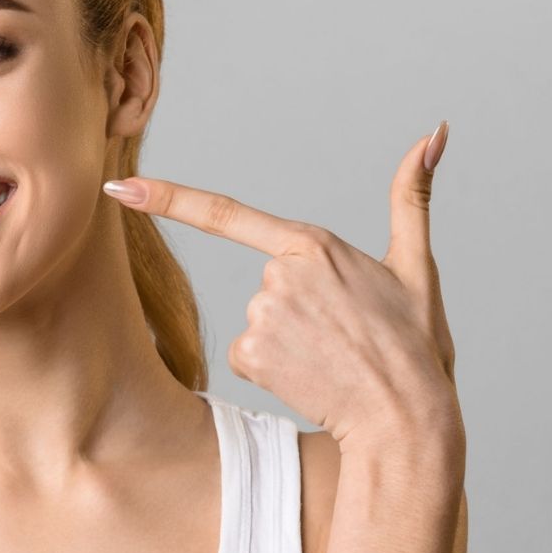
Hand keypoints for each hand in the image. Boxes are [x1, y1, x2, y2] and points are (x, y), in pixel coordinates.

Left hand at [103, 124, 457, 446]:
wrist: (407, 419)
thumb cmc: (414, 347)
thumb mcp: (418, 268)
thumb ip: (413, 198)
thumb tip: (433, 133)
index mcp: (313, 245)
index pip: (225, 213)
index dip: (166, 197)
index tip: (118, 186)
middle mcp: (278, 274)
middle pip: (267, 286)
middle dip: (299, 309)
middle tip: (344, 336)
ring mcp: (261, 314)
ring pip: (258, 322)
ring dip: (290, 342)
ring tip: (332, 358)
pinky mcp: (249, 353)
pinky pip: (247, 355)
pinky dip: (275, 368)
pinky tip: (310, 376)